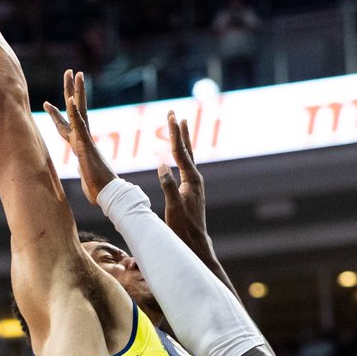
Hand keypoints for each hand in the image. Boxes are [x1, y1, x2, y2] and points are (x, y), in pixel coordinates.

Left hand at [44, 69, 117, 203]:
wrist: (109, 194)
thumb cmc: (99, 189)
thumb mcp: (85, 176)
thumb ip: (82, 169)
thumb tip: (81, 170)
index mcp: (80, 145)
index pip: (66, 125)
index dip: (56, 114)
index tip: (47, 103)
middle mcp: (83, 138)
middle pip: (75, 109)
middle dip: (71, 90)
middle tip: (70, 72)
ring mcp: (85, 140)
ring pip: (80, 111)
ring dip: (77, 91)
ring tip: (75, 74)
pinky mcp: (87, 146)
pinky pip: (81, 127)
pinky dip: (76, 113)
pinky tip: (72, 100)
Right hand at [157, 112, 208, 249]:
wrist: (194, 241)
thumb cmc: (183, 226)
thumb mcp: (173, 206)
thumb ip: (168, 185)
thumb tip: (162, 164)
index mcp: (191, 180)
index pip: (180, 152)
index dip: (174, 133)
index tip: (171, 116)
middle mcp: (195, 179)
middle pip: (185, 149)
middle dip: (179, 131)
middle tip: (174, 114)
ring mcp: (194, 184)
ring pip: (187, 156)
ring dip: (182, 140)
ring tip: (180, 126)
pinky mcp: (191, 190)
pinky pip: (185, 166)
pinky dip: (180, 155)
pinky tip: (179, 155)